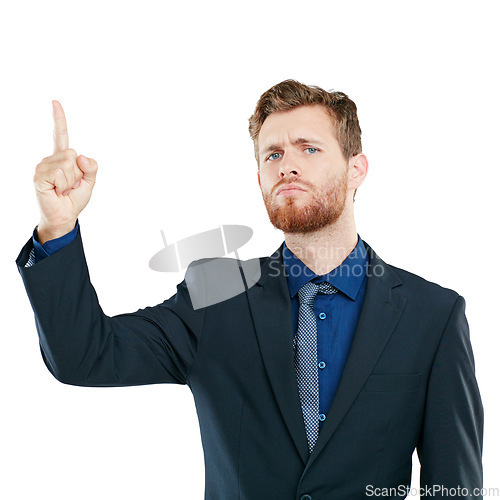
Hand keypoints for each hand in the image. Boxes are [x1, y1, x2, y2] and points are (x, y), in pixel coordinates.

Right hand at [34, 100, 97, 243]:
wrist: (65, 215)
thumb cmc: (74, 198)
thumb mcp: (89, 182)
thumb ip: (91, 167)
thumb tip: (80, 156)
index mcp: (62, 158)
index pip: (60, 135)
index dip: (58, 119)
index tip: (55, 102)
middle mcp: (51, 159)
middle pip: (73, 154)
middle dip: (78, 173)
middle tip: (70, 185)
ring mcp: (43, 166)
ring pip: (68, 164)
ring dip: (71, 181)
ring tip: (63, 189)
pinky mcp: (39, 176)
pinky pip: (60, 173)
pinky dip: (64, 185)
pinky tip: (57, 191)